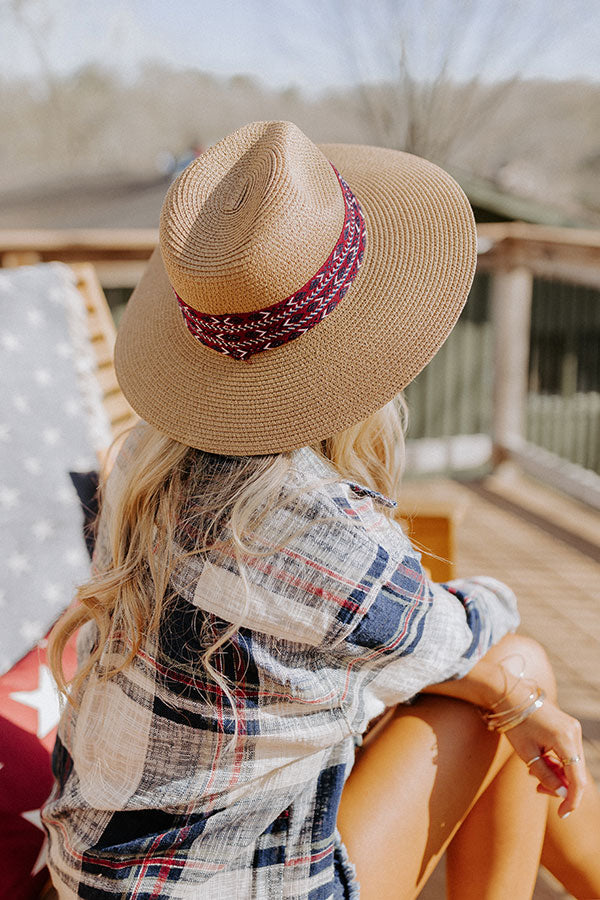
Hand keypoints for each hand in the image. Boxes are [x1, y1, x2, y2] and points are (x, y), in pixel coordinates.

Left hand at [504, 699, 585, 817]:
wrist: (509, 695)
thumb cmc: (515, 724)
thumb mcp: (527, 754)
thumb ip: (546, 775)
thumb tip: (563, 794)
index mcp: (565, 739)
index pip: (576, 779)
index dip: (571, 800)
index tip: (562, 814)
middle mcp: (574, 733)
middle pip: (575, 772)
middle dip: (560, 786)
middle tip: (538, 789)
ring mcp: (573, 728)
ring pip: (572, 764)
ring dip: (557, 774)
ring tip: (533, 774)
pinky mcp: (568, 727)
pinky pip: (568, 753)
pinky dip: (557, 762)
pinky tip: (540, 762)